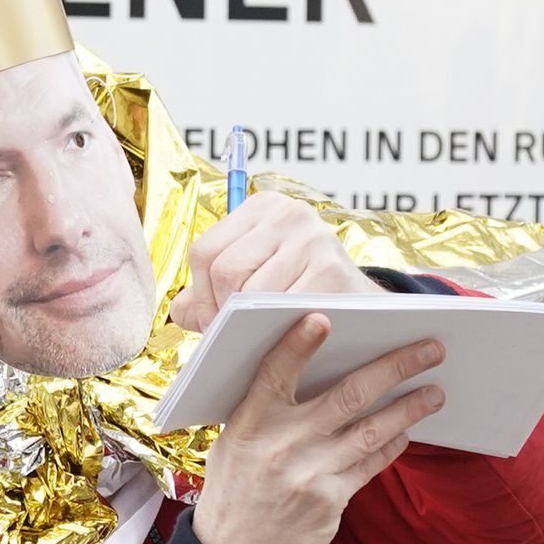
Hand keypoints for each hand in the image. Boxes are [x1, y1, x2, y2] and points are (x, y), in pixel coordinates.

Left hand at [168, 195, 378, 333]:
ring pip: (252, 292)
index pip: (205, 251)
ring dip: (250, 324)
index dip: (201, 294)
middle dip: (223, 311)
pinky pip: (283, 308)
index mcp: (261, 207)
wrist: (364, 310)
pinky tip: (287, 336)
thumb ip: (209, 293)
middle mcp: (288, 212)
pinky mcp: (333, 268)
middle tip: (234, 334)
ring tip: (259, 336)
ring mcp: (313, 237)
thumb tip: (180, 311)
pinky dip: (278, 330)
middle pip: (225, 270)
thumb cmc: (299, 293)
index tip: (214, 318)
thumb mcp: (255, 279)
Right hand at [189, 314, 445, 543]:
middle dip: (394, 367)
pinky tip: (407, 431)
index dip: (298, 345)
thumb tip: (314, 370)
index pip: (275, 373)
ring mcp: (309, 474)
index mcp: (251, 422)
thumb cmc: (236, 489)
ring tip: (436, 392)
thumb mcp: (235, 442)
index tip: (323, 318)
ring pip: (371, 430)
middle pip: (347, 395)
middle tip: (429, 347)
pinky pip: (371, 463)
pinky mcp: (330, 500)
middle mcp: (282, 444)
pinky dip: (392, 444)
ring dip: (409, 408)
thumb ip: (267, 409)